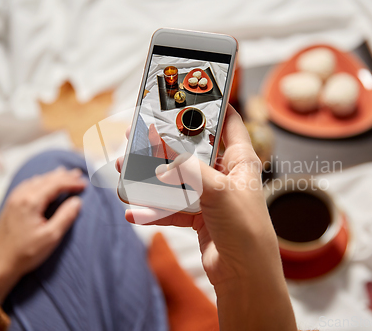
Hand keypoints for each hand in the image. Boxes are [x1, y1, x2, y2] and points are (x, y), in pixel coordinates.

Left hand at [0, 167, 86, 303]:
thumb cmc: (26, 253)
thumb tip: (77, 201)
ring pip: (36, 180)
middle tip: (78, 174)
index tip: (85, 185)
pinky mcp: (10, 205)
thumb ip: (66, 216)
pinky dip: (40, 181)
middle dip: (63, 176)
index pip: (56, 184)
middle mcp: (20, 196)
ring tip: (64, 173)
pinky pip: (27, 185)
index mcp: (31, 202)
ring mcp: (13, 200)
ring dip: (51, 177)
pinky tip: (43, 183)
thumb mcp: (51, 236)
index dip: (72, 183)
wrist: (0, 265)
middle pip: (46, 179)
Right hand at [117, 105, 295, 330]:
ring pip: (177, 180)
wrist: (245, 277)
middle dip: (166, 145)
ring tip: (126, 170)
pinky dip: (154, 210)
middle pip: (192, 151)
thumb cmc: (245, 230)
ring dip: (152, 178)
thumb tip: (163, 142)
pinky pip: (172, 208)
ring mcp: (211, 197)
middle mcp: (226, 175)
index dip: (211, 105)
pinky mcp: (200, 218)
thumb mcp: (217, 190)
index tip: (186, 93)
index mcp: (240, 161)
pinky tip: (135, 211)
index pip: (228, 122)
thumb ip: (189, 166)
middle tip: (140, 134)